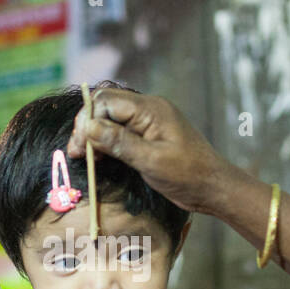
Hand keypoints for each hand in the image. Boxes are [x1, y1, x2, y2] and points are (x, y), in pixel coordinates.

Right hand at [65, 87, 231, 214]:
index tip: (78, 147)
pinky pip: (120, 129)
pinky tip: (98, 157)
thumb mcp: (151, 161)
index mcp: (151, 109)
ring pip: (110, 117)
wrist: (213, 187)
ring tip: (84, 156)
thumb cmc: (188, 175)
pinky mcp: (148, 135)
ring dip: (94, 134)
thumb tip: (88, 127)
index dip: (87, 120)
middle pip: (106, 105)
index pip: (107, 101)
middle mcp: (148, 109)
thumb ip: (119, 143)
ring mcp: (148, 121)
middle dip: (87, 125)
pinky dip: (105, 140)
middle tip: (76, 152)